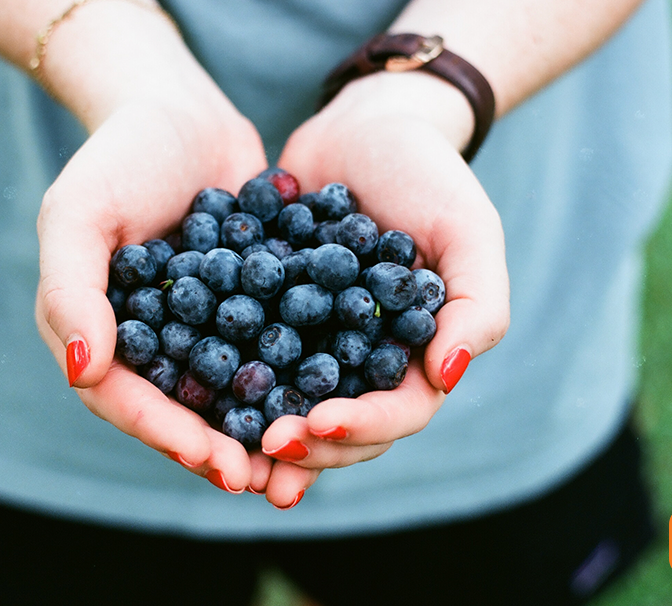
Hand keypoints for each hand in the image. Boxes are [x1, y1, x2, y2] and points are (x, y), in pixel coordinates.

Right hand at [34, 85, 275, 494]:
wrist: (180, 111)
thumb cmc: (117, 156)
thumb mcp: (78, 213)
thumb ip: (70, 291)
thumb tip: (83, 373)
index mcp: (98, 333)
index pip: (125, 399)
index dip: (167, 434)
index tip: (213, 461)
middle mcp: (149, 341)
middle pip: (180, 409)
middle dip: (219, 448)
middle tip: (263, 481)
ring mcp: (201, 327)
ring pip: (228, 391)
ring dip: (261, 428)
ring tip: (301, 458)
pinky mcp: (249, 307)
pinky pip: (269, 349)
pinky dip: (295, 377)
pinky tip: (334, 397)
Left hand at [260, 71, 510, 507]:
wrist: (363, 126)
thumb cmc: (427, 173)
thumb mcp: (467, 229)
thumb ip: (478, 304)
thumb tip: (447, 377)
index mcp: (417, 353)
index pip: (399, 411)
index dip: (363, 426)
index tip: (320, 424)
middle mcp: (365, 359)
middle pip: (342, 426)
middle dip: (307, 445)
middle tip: (267, 446)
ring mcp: (315, 342)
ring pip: (292, 404)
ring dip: (263, 434)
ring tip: (228, 453)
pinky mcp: (269, 317)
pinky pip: (247, 357)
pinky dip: (226, 382)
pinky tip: (193, 397)